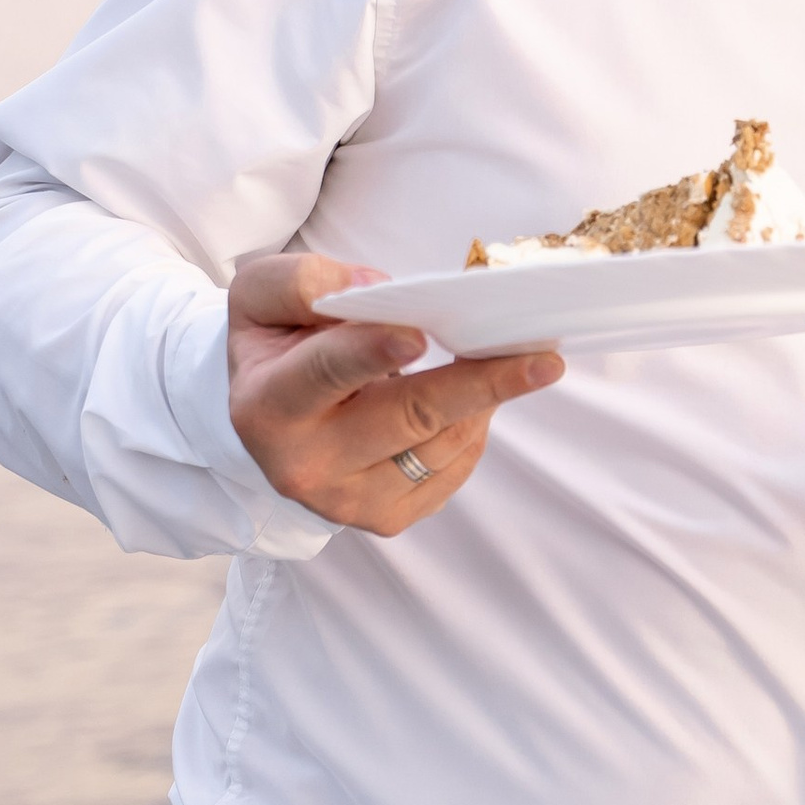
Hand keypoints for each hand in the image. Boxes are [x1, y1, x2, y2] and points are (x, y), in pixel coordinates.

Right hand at [228, 248, 563, 535]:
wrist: (266, 421)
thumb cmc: (275, 346)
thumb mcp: (262, 298)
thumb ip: (302, 285)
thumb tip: (374, 290)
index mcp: (267, 407)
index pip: (324, 374)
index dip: (371, 353)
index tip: (418, 334)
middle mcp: (305, 466)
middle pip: (408, 418)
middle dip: (479, 384)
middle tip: (542, 360)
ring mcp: (349, 503)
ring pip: (443, 444)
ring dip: (483, 397)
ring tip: (504, 358)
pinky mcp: (388, 519)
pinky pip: (453, 469)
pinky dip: (472, 427)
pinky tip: (467, 400)